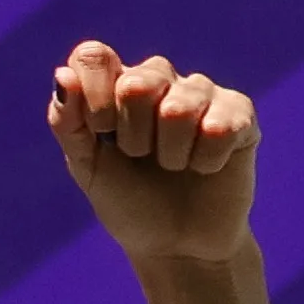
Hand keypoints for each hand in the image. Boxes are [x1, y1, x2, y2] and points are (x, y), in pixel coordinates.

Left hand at [48, 41, 260, 271]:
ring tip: (174, 166)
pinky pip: (218, 128)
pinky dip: (204, 162)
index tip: (101, 134)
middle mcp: (160, 79)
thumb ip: (68, 123)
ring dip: (170, 154)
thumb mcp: (87, 168)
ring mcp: (202, 92)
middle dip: (132, 135)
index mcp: (116, 84)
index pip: (93, 57)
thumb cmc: (129, 203)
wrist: (175, 246)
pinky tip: (205, 168)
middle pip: (137, 82)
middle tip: (141, 156)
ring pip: (178, 109)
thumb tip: (63, 75)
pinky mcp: (240, 113)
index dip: (92, 98)